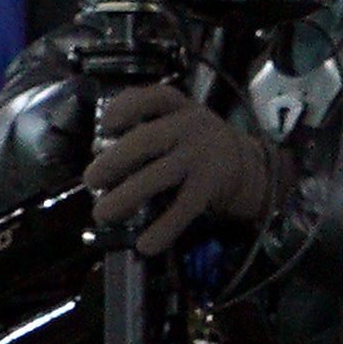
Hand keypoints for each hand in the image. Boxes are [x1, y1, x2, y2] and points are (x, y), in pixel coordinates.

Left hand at [83, 84, 288, 255]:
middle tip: (91, 180)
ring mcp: (202, 156)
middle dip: (113, 161)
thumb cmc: (198, 146)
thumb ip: (147, 133)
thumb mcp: (179, 125)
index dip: (126, 108)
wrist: (251, 167)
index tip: (107, 126)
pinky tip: (145, 245)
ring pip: (159, 175)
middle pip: (147, 140)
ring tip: (103, 214)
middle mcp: (191, 127)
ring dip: (127, 196)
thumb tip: (103, 165)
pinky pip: (183, 208)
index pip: (153, 98)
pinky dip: (163, 228)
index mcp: (179, 108)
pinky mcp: (211, 186)